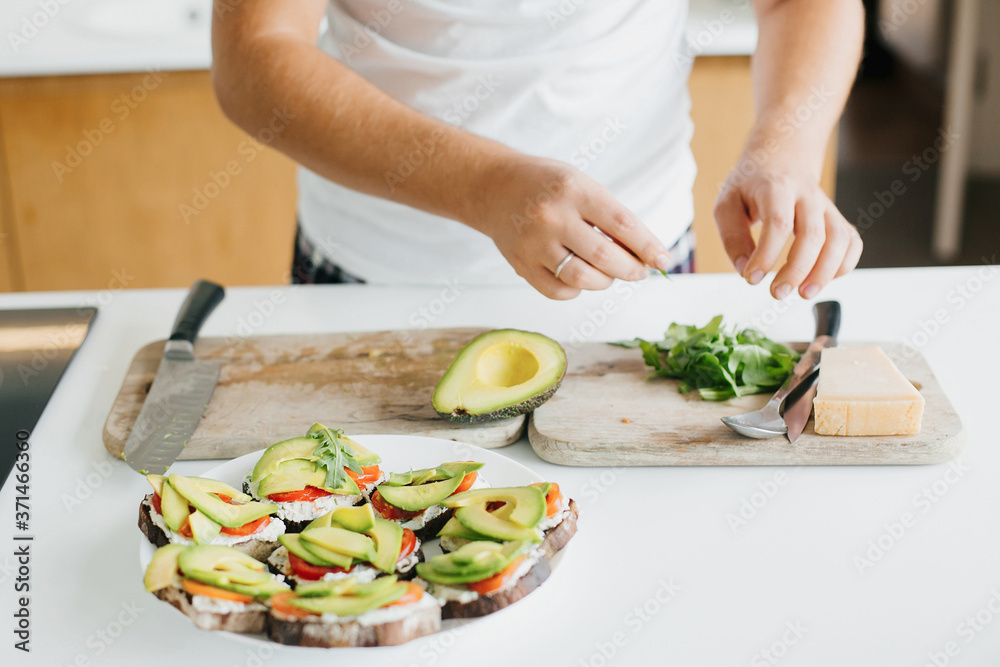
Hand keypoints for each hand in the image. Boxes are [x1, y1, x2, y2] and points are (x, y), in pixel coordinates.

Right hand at [472, 155, 672, 299]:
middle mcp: (552, 216)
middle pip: (604, 257)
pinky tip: (579, 278)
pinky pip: (558, 291)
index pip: (622, 224)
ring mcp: (534, 243)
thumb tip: (643, 255)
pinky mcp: (521, 264)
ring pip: (582, 278)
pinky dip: (576, 290)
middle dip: (630, 269)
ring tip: (608, 273)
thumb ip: (609, 216)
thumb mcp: (581, 185)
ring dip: (605, 281)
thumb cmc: (548, 186)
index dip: (648, 247)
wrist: (494, 187)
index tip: (663, 260)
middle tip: (639, 272)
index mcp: (574, 190)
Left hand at [714, 153, 862, 299]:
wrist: (781, 157)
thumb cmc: (751, 184)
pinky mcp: (836, 218)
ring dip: (825, 272)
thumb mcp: (727, 203)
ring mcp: (826, 207)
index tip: (751, 278)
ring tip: (804, 294)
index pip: (778, 223)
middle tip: (777, 293)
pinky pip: (851, 242)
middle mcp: (807, 195)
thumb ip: (733, 237)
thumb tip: (745, 270)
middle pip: (813, 234)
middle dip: (797, 270)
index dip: (766, 255)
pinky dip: (843, 265)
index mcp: (776, 187)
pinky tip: (821, 279)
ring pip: (839, 239)